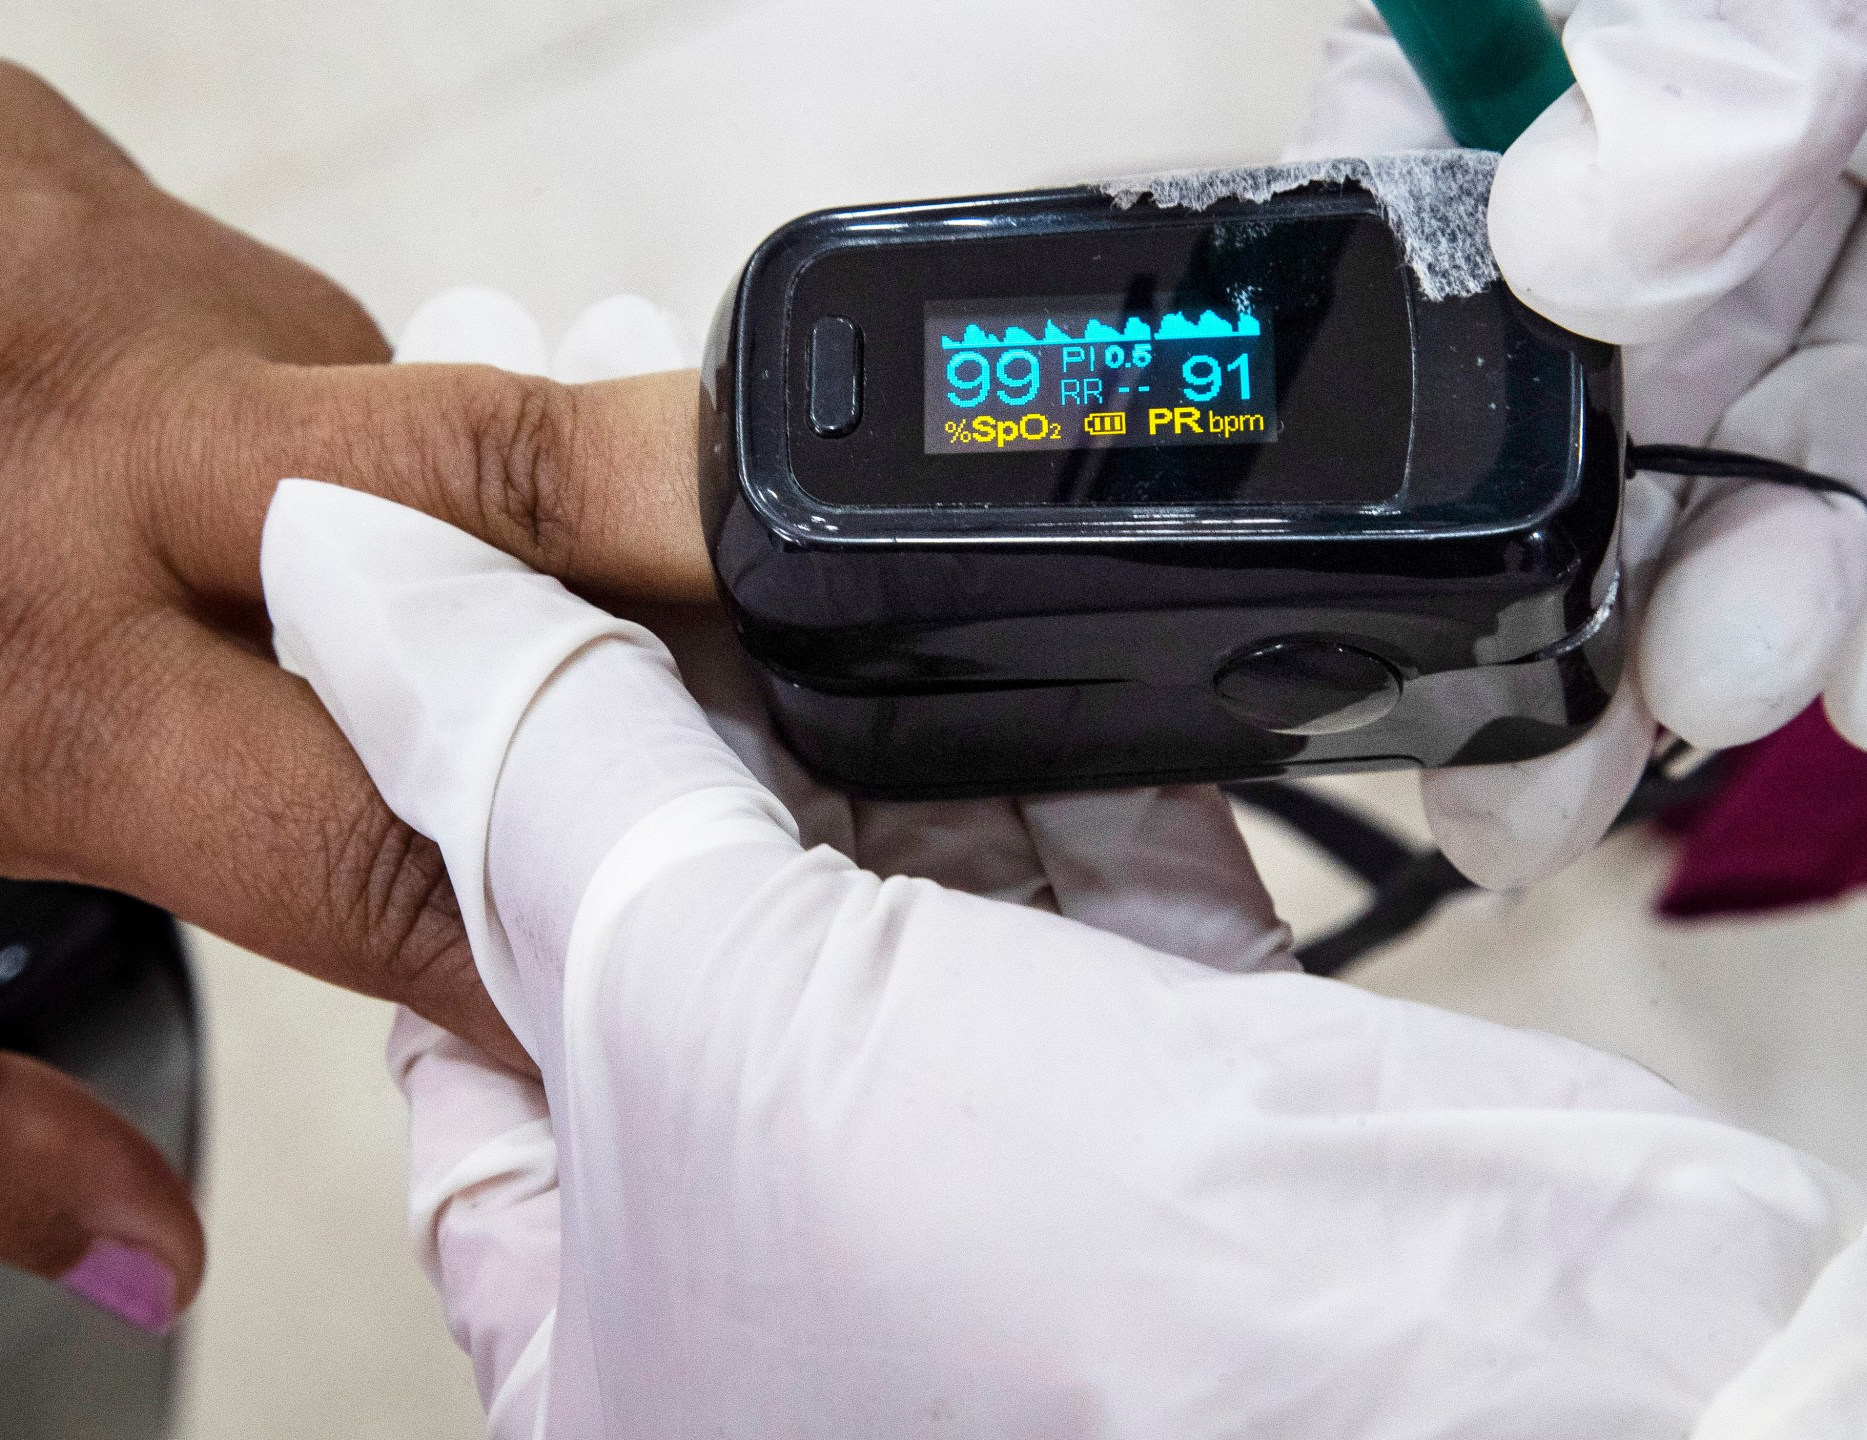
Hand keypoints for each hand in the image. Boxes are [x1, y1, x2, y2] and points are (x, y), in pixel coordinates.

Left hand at [0, 0, 703, 1324]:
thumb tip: (135, 1253)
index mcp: (3, 671)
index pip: (391, 848)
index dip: (535, 947)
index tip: (597, 990)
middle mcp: (80, 431)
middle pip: (505, 488)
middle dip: (685, 561)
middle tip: (792, 628)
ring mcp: (71, 245)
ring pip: (372, 397)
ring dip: (378, 518)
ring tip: (237, 587)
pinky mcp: (31, 134)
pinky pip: (229, 289)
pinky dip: (222, 398)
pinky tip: (77, 443)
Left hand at [266, 465, 1866, 1433]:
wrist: (1518, 1373)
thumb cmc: (1063, 1323)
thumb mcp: (708, 1011)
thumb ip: (533, 771)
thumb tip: (349, 589)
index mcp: (604, 1327)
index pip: (455, 1016)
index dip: (444, 786)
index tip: (451, 592)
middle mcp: (779, 1272)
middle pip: (668, 919)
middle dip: (655, 691)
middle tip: (619, 471)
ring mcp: (980, 1181)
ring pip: (871, 875)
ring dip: (842, 685)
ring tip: (787, 479)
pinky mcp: (1161, 1091)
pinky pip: (1059, 879)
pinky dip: (1031, 745)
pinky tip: (992, 607)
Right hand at [1291, 0, 1866, 886]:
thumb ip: (1720, 31)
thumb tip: (1573, 239)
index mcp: (1678, 5)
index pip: (1469, 154)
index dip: (1419, 344)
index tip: (1397, 514)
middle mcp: (1793, 99)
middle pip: (1635, 348)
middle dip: (1586, 556)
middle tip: (1520, 749)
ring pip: (1823, 425)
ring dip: (1767, 584)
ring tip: (1725, 691)